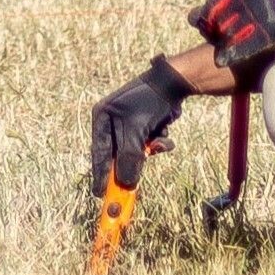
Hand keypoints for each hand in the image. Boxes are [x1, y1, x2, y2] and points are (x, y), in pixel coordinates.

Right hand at [87, 59, 189, 195]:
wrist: (175, 80)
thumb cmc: (149, 102)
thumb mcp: (136, 133)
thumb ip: (129, 159)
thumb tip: (126, 183)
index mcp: (102, 118)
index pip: (99, 153)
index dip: (100, 175)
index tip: (100, 193)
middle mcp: (112, 120)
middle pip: (118, 154)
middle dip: (133, 162)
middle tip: (132, 185)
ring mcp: (129, 121)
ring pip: (137, 149)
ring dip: (150, 150)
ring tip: (160, 141)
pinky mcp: (145, 122)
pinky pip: (149, 141)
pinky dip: (158, 141)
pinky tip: (165, 133)